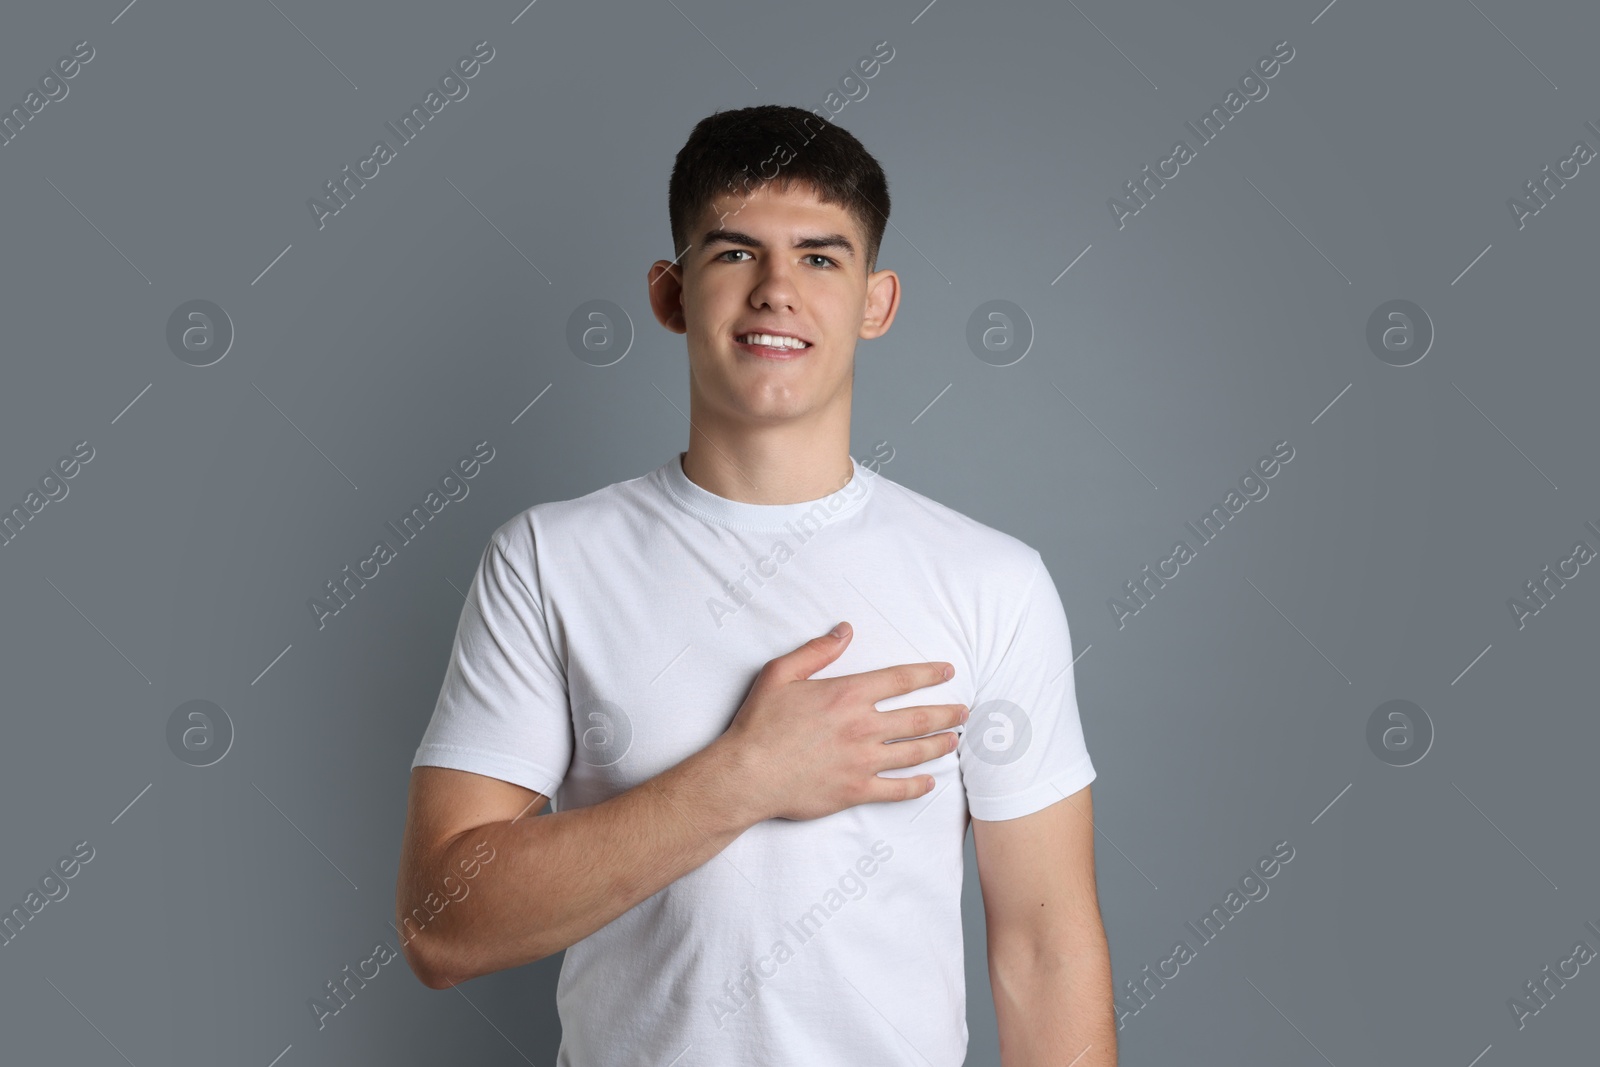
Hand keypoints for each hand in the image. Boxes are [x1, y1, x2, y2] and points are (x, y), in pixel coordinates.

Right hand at [720, 622, 967, 821]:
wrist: (746, 774)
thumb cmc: (760, 723)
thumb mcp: (780, 674)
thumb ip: (817, 651)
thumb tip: (845, 631)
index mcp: (847, 695)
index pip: (901, 680)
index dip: (928, 674)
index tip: (947, 671)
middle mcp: (862, 727)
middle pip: (918, 718)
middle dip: (946, 714)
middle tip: (963, 712)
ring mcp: (862, 761)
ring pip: (914, 753)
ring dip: (939, 746)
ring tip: (954, 741)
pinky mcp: (856, 791)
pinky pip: (897, 790)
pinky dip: (917, 786)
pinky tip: (929, 781)